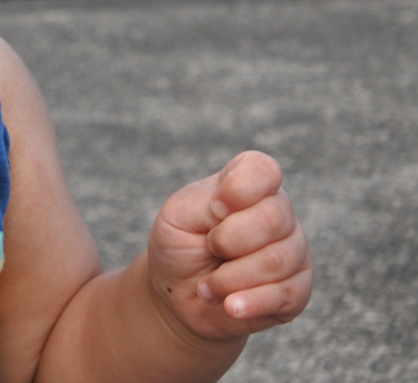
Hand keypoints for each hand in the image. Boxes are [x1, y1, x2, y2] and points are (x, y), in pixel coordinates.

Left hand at [148, 150, 312, 341]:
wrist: (179, 295)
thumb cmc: (179, 245)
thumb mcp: (177, 215)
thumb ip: (205, 204)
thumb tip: (232, 212)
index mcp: (248, 185)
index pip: (263, 170)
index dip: (239, 189)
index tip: (214, 208)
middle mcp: (278, 213)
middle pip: (273, 218)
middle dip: (227, 241)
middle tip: (208, 248)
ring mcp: (294, 251)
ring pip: (277, 261)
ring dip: (230, 278)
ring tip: (208, 284)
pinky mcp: (298, 290)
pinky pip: (284, 295)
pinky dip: (248, 302)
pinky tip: (229, 305)